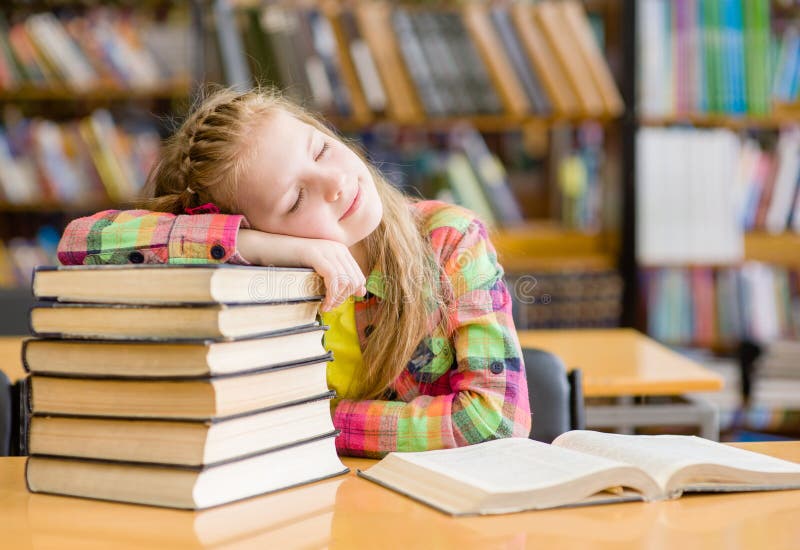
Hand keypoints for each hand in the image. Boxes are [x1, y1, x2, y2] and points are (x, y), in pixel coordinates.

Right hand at [238, 228, 365, 310]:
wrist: (267, 247)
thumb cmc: (290, 261)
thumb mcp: (318, 269)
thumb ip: (339, 277)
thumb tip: (362, 291)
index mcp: (341, 250)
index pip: (358, 276)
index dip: (351, 294)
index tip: (336, 303)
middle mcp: (337, 248)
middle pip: (354, 280)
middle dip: (344, 298)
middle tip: (329, 307)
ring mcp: (327, 250)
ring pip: (346, 281)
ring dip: (337, 299)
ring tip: (325, 307)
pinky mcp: (316, 254)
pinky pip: (334, 279)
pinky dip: (332, 296)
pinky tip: (324, 304)